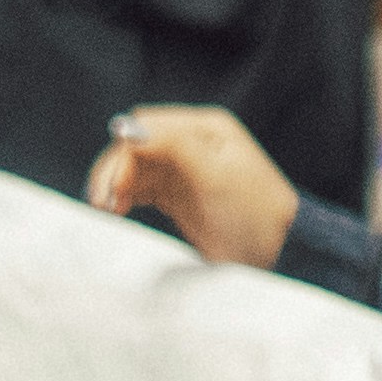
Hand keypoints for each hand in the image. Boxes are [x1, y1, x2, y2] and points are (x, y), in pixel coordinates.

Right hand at [86, 105, 296, 269]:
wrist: (279, 254)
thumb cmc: (255, 214)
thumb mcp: (216, 176)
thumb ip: (174, 146)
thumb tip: (130, 126)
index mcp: (205, 128)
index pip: (147, 126)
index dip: (124, 153)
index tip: (113, 187)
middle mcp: (193, 143)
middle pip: (136, 147)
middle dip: (115, 171)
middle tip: (102, 203)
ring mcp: (185, 169)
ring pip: (135, 168)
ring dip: (116, 185)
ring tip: (107, 210)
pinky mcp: (179, 195)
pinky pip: (142, 188)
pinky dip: (126, 197)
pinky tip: (117, 210)